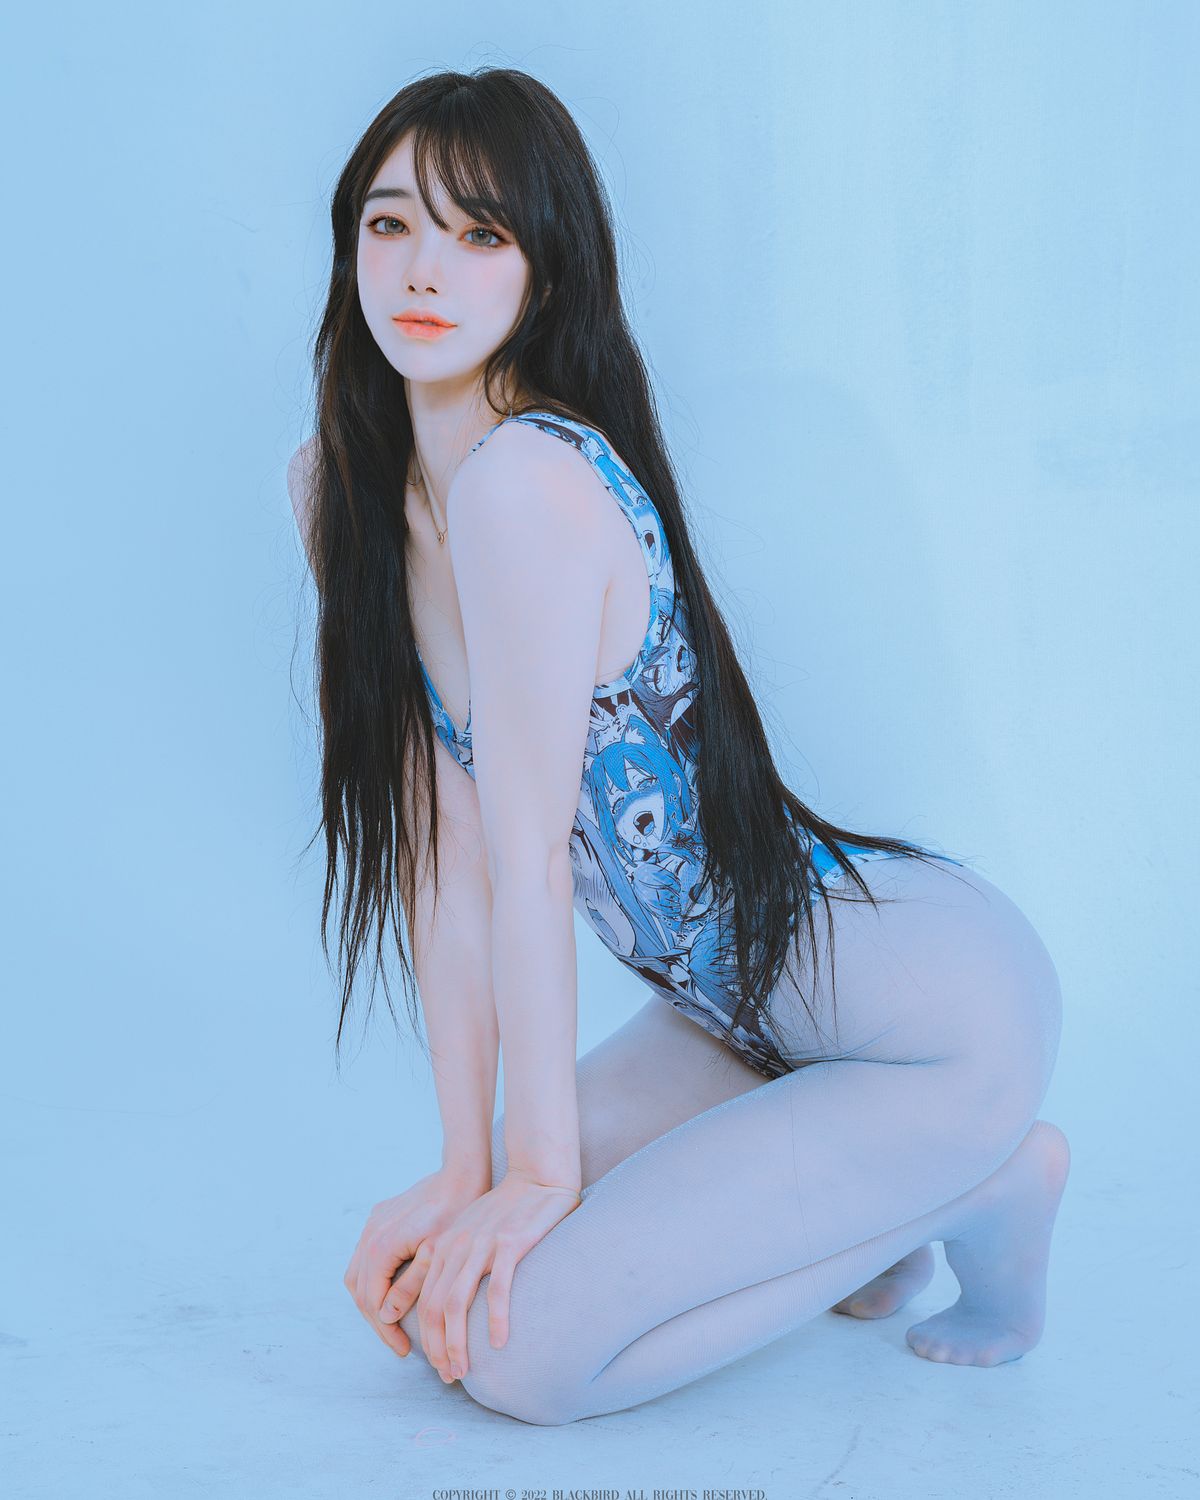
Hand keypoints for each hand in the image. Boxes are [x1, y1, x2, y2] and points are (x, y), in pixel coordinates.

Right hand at [342, 1167, 489, 1357]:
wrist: (462, 1171)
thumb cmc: (458, 1213)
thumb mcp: (437, 1255)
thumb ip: (410, 1286)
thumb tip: (386, 1315)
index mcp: (380, 1245)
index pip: (373, 1301)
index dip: (386, 1330)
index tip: (404, 1350)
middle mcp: (369, 1232)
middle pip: (359, 1289)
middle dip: (377, 1320)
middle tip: (399, 1343)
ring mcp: (372, 1222)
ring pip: (357, 1273)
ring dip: (372, 1300)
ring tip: (394, 1323)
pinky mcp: (379, 1215)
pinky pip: (366, 1254)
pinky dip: (373, 1278)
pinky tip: (393, 1291)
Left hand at [378, 1168, 581, 1382]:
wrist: (537, 1176)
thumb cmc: (507, 1210)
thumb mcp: (470, 1231)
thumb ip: (456, 1261)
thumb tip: (450, 1305)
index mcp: (444, 1247)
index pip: (425, 1301)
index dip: (427, 1338)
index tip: (437, 1364)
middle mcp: (456, 1247)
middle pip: (435, 1308)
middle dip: (437, 1348)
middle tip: (449, 1376)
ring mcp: (482, 1245)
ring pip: (457, 1303)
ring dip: (457, 1342)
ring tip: (463, 1369)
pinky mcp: (509, 1244)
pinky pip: (497, 1288)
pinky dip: (494, 1318)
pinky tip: (497, 1342)